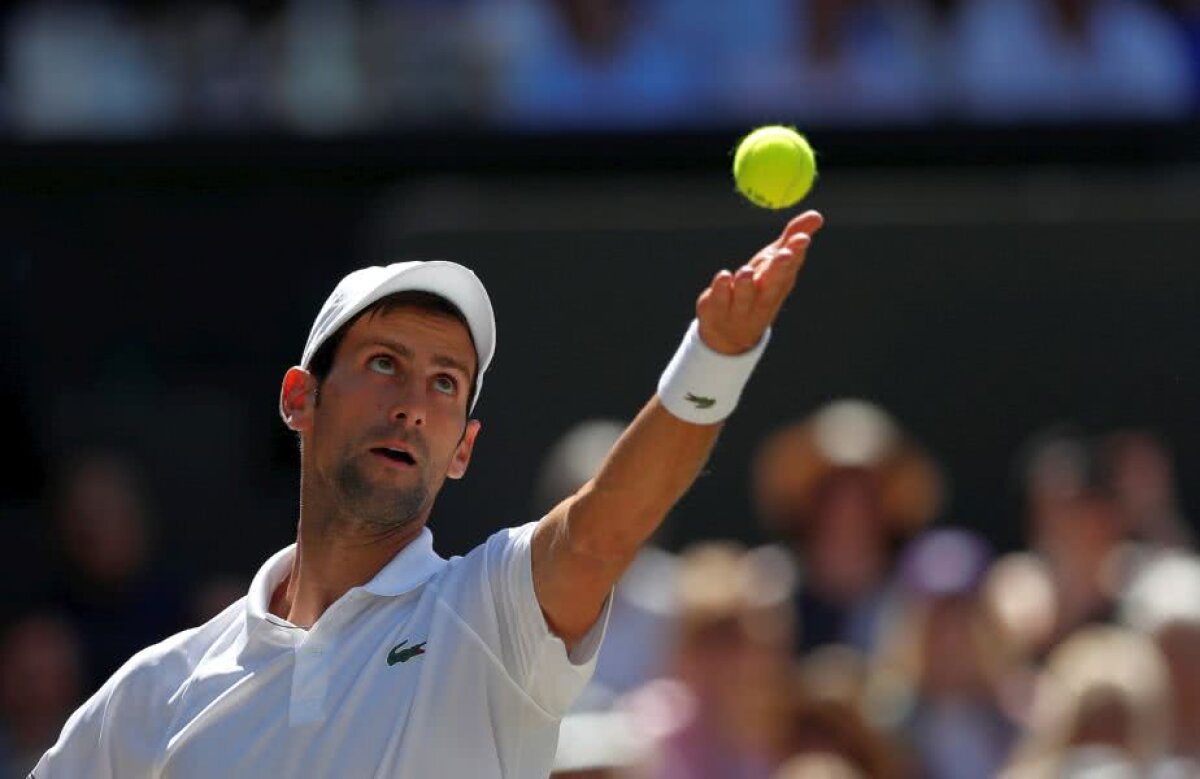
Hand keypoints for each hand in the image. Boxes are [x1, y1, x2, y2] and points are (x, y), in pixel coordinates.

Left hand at [696, 210, 823, 354]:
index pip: (789, 269)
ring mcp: (739, 308)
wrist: (730, 334)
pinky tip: (723, 276)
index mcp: (778, 285)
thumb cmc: (758, 288)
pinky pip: (718, 299)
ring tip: (745, 272)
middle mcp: (762, 298)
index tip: (801, 239)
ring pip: (744, 295)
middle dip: (779, 269)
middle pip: (772, 285)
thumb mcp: (773, 262)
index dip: (795, 254)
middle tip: (784, 254)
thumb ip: (792, 237)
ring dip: (745, 284)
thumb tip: (817, 214)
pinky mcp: (716, 311)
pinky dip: (720, 288)